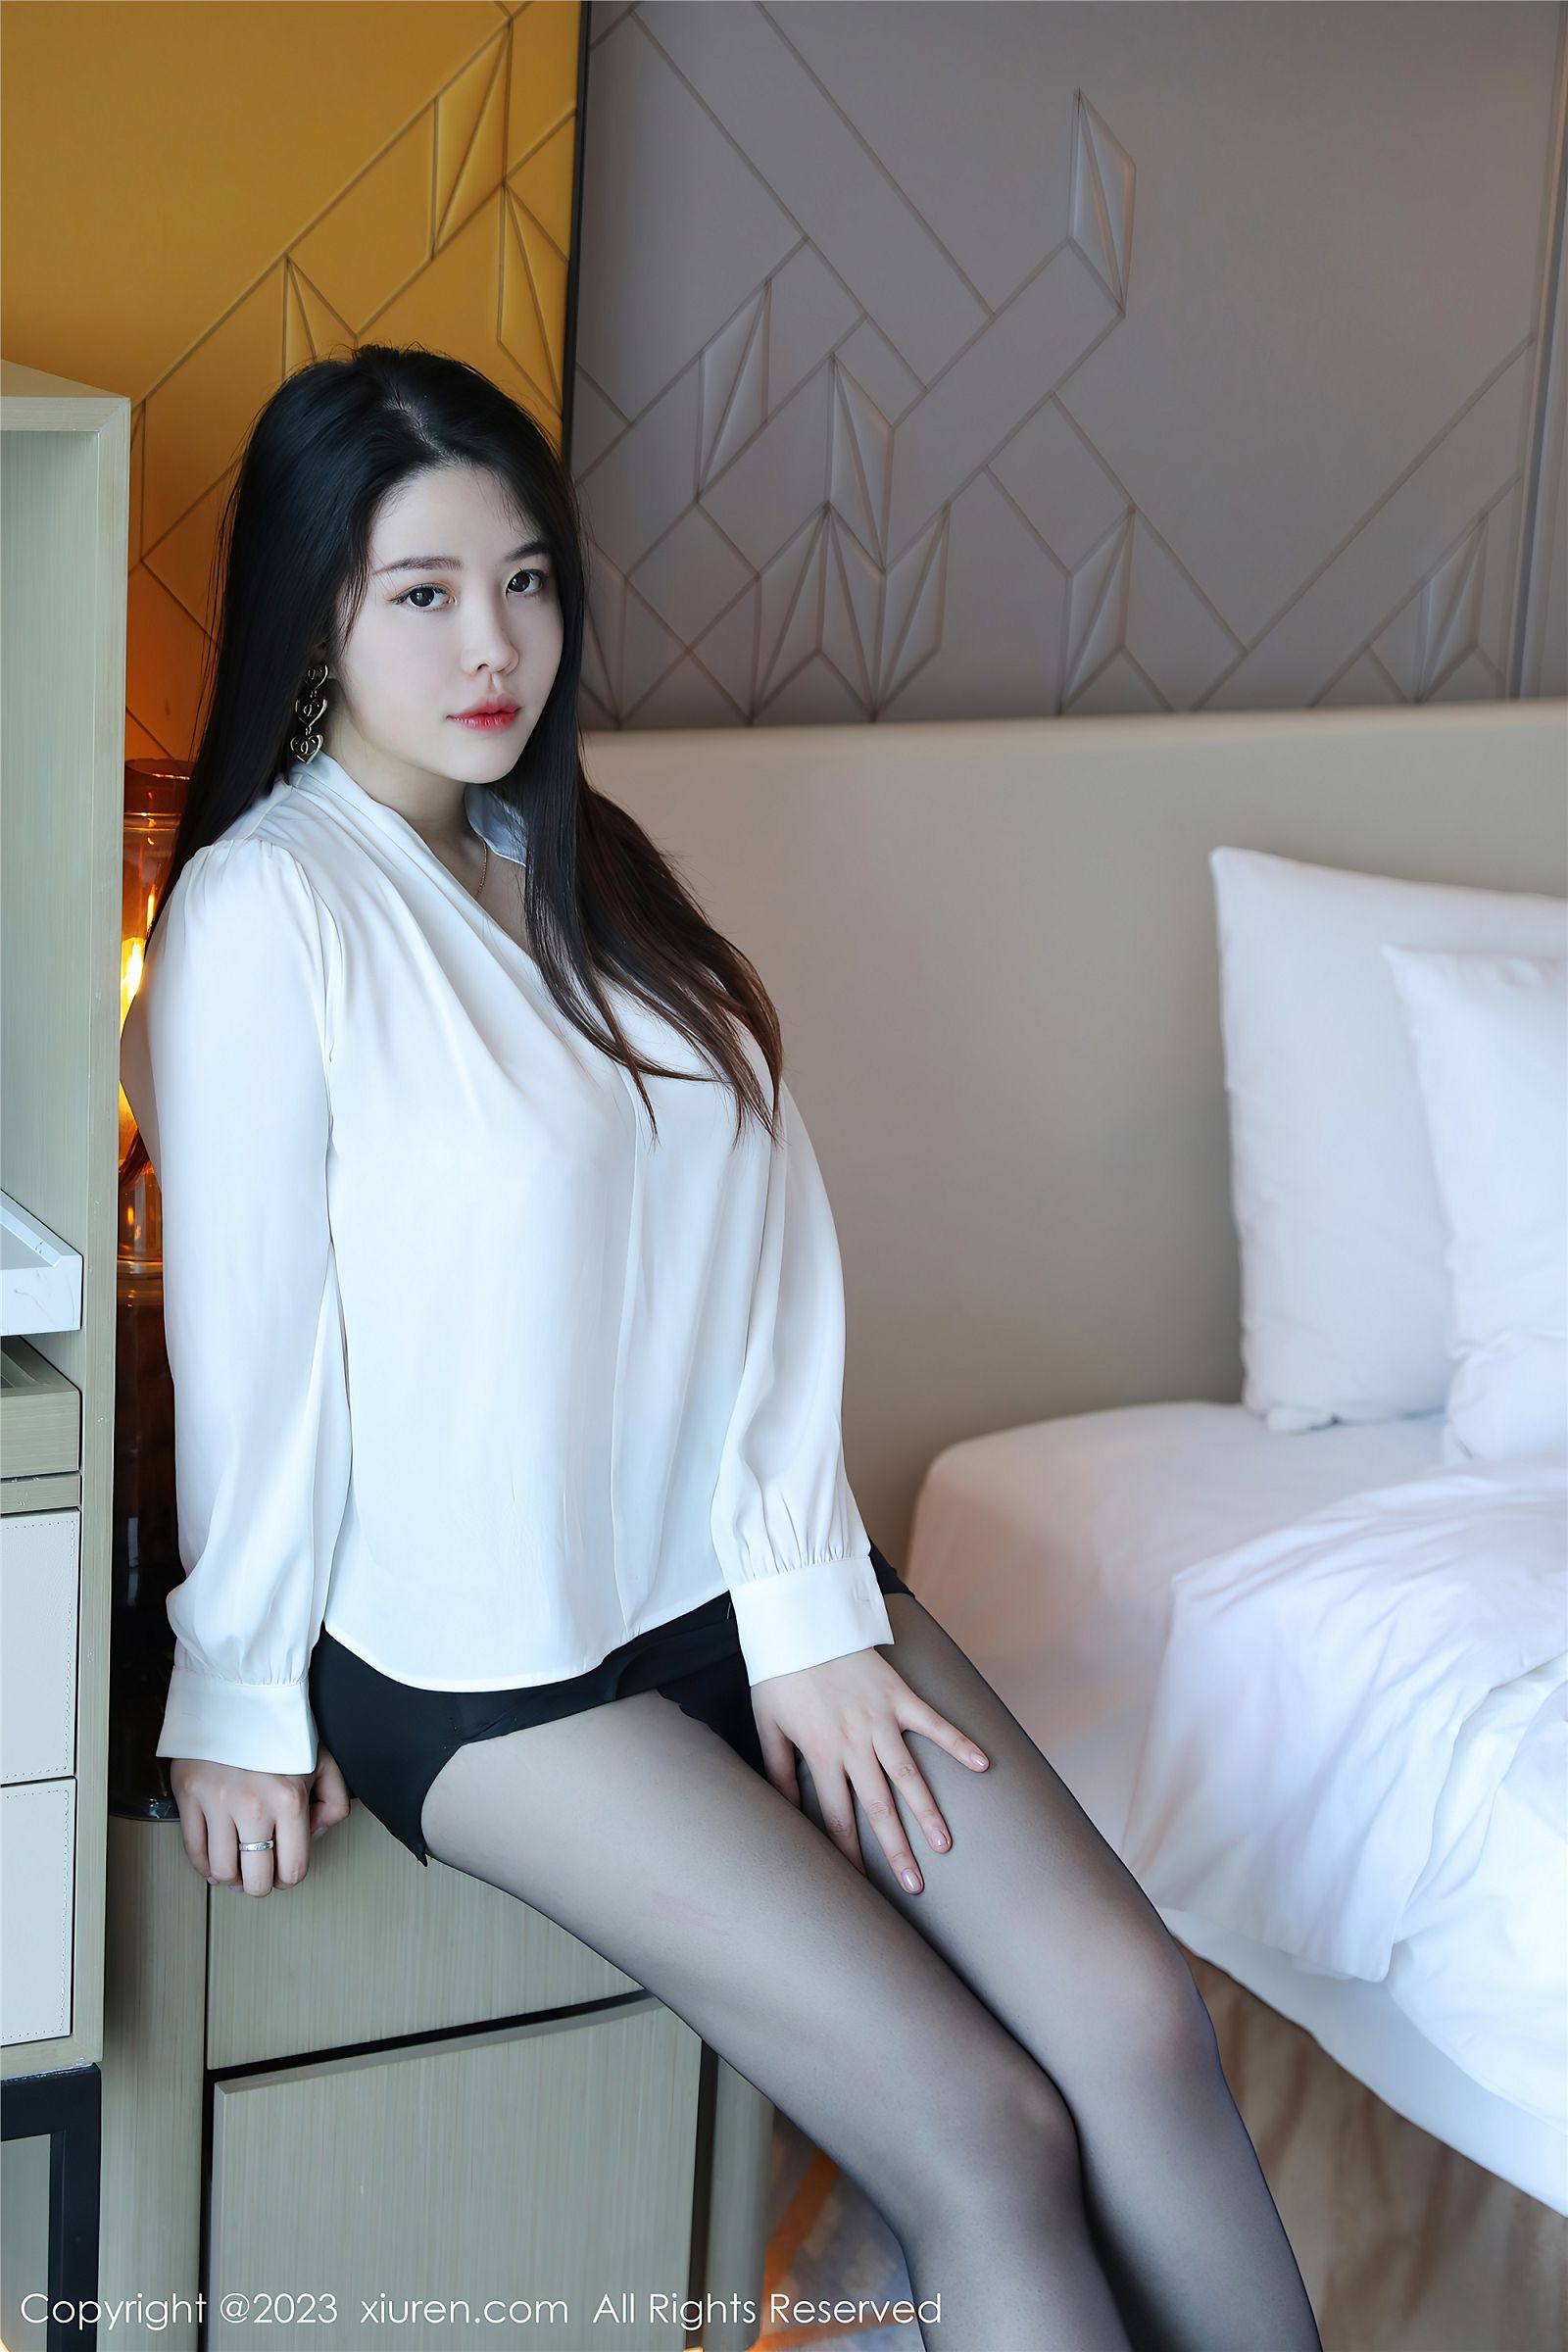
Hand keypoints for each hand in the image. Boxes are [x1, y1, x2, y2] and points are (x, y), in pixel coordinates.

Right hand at [169, 1745, 352, 1897]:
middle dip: (260, 1883)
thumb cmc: (279, 1727)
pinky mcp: (189, 1795)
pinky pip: (192, 1850)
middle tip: (259, 1873)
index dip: (289, 1877)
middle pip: (254, 1881)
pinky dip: (203, 1865)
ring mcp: (216, 1802)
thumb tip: (316, 1834)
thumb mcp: (322, 1761)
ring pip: (220, 1871)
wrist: (238, 1692)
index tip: (284, 1870)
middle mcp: (253, 1806)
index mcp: (289, 1799)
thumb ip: (335, 1801)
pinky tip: (214, 1858)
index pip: (292, 1869)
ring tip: (236, 1865)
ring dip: (230, 1876)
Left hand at [751, 1649, 988, 1892]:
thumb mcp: (768, 1725)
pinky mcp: (899, 1696)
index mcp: (820, 1753)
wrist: (802, 1621)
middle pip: (878, 1807)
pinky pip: (934, 1723)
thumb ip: (778, 1770)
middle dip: (897, 1849)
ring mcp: (881, 1719)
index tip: (862, 1885)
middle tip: (915, 1884)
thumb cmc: (781, 1674)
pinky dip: (958, 1743)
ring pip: (908, 1775)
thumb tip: (784, 1810)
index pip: (838, 1817)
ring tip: (945, 1844)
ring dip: (928, 1811)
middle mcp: (855, 1743)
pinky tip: (982, 1765)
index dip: (850, 1854)